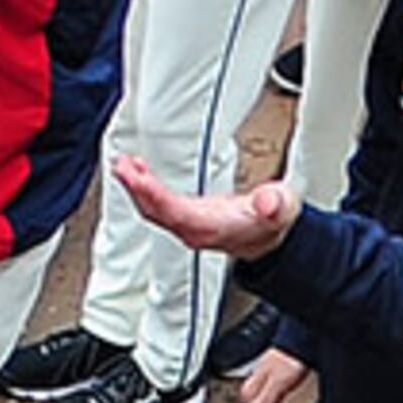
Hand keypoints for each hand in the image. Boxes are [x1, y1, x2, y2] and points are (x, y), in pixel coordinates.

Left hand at [109, 152, 300, 261]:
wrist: (272, 238)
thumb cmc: (274, 222)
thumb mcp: (282, 208)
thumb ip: (275, 205)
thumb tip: (267, 203)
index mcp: (212, 228)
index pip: (174, 211)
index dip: (152, 194)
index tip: (135, 176)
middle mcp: (195, 231)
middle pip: (156, 211)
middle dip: (135, 189)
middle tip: (120, 165)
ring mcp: (188, 227)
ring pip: (153, 210)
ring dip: (136, 188)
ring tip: (123, 165)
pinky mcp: (186, 220)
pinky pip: (158, 207)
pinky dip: (146, 190)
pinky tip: (141, 174)